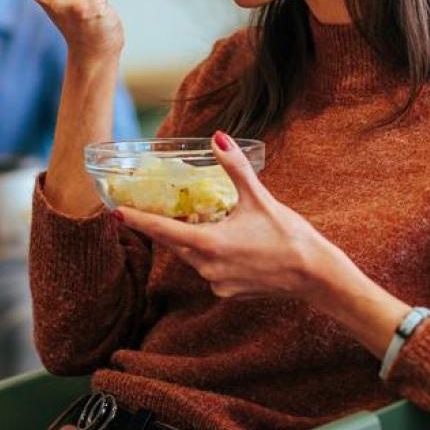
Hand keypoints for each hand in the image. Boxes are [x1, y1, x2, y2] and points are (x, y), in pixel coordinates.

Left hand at [114, 131, 412, 354]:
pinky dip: (210, 255)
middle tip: (147, 208)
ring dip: (191, 240)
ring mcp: (216, 283)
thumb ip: (234, 168)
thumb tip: (218, 137)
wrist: (315, 276)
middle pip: (174, 243)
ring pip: (191, 257)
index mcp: (209, 243)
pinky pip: (209, 270)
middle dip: (163, 227)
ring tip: (200, 220)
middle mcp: (207, 267)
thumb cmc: (289, 235)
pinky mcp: (227, 292)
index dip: (136, 220)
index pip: (161, 230)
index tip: (114, 212)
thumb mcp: (259, 198)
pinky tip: (228, 244)